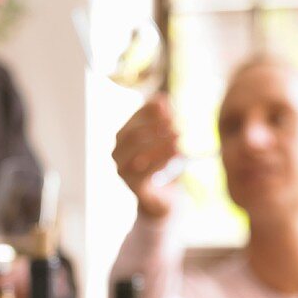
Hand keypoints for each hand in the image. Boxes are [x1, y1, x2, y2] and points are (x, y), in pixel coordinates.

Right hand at [112, 94, 179, 219]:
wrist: (163, 198)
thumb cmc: (163, 163)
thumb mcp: (166, 138)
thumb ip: (164, 118)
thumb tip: (162, 99)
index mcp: (123, 136)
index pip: (136, 117)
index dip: (153, 111)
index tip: (172, 109)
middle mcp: (117, 152)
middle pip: (134, 134)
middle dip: (156, 127)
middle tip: (178, 124)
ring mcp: (122, 170)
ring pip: (138, 150)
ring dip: (161, 141)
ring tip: (180, 135)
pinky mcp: (133, 186)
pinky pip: (146, 170)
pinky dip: (162, 159)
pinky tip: (178, 152)